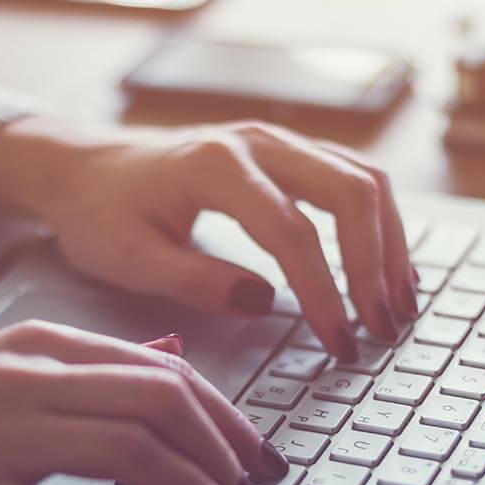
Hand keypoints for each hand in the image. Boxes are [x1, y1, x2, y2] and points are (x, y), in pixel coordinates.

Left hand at [0, 118, 419, 362]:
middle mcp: (257, 142)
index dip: (323, 291)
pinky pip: (353, 179)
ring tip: (398, 306)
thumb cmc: (101, 214)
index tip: (339, 342)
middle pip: (349, 191)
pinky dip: (380, 226)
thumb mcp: (126, 258)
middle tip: (382, 328)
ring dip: (390, 243)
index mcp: (214, 165)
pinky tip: (387, 272)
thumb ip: (192, 280)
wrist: (86, 167)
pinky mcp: (289, 154)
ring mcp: (278, 142)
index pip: (292, 231)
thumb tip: (263, 302)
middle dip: (374, 264)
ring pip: (363, 180)